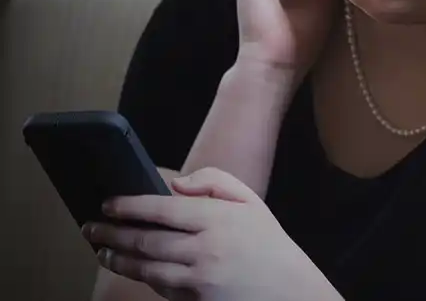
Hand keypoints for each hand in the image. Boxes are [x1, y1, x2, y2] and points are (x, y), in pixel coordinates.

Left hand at [84, 168, 339, 300]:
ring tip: (101, 250)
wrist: (289, 290)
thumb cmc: (268, 244)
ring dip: (117, 259)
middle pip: (146, 240)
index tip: (108, 203)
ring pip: (146, 267)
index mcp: (219, 218)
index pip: (162, 209)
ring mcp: (199, 279)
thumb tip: (176, 185)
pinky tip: (130, 267)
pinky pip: (159, 287)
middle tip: (90, 227)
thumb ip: (214, 182)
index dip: (129, 206)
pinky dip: (141, 276)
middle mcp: (206, 249)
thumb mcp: (251, 202)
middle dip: (112, 233)